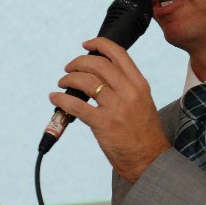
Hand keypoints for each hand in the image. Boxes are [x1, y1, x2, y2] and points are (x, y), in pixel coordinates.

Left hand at [50, 36, 170, 182]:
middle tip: (68, 68)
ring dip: (68, 79)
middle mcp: (129, 92)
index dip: (98, 44)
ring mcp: (116, 107)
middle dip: (77, 62)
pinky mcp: (103, 123)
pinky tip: (55, 98)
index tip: (86, 44)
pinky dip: (61, 99)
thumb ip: (125, 87)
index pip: (118, 54)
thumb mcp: (142, 102)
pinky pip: (76, 105)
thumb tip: (100, 74)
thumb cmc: (144, 134)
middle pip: (97, 64)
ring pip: (85, 81)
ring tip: (62, 83)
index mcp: (139, 84)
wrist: (149, 160)